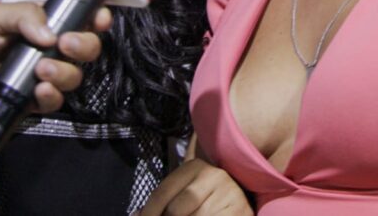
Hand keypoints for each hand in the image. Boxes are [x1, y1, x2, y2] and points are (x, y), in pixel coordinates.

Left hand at [0, 1, 111, 114]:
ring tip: (43, 70)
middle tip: (66, 45)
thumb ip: (23, 15)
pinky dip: (52, 97)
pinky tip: (39, 91)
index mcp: (41, 22)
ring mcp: (40, 75)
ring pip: (74, 76)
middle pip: (85, 48)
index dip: (95, 17)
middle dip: (84, 46)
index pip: (78, 17)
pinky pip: (54, 101)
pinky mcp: (30, 101)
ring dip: (66, 73)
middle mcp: (47, 48)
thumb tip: (52, 33)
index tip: (99, 19)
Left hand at [137, 158, 252, 215]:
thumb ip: (163, 201)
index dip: (148, 212)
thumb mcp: (184, 192)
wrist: (241, 199)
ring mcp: (229, 194)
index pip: (161, 193)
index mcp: (194, 166)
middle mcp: (214, 175)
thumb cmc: (206, 198)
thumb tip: (136, 215)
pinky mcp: (239, 211)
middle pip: (175, 211)